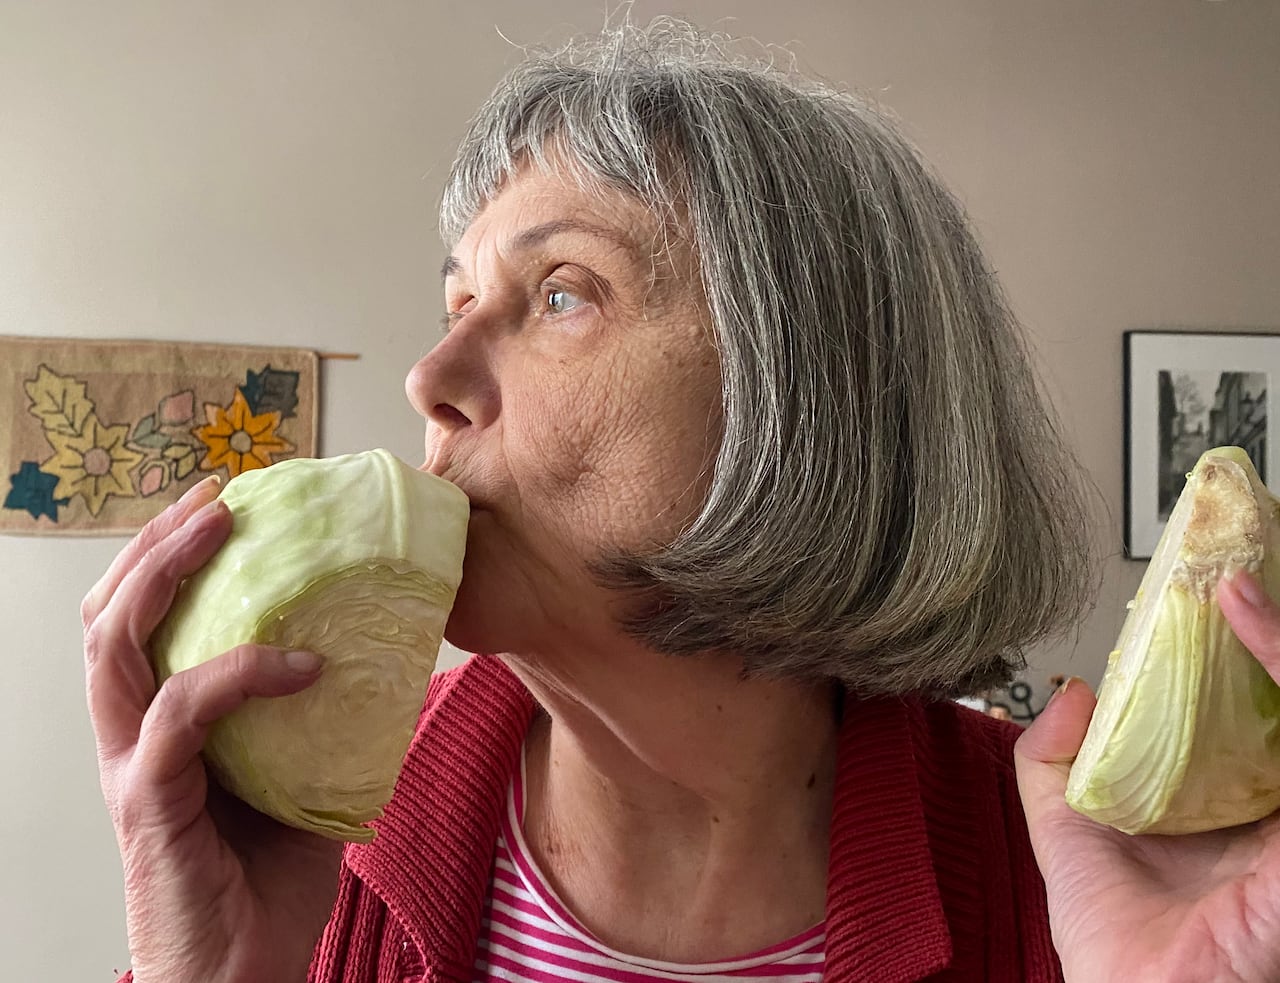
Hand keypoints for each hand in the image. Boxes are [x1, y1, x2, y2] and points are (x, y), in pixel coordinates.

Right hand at [84, 476, 342, 982]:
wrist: (243, 973)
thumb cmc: (266, 882)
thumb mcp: (301, 776)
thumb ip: (318, 719)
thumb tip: (381, 658)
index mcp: (161, 725)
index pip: (138, 621)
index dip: (166, 555)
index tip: (223, 500)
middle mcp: (131, 735)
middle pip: (110, 614)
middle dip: (156, 542)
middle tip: (217, 495)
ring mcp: (133, 766)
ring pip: (118, 648)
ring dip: (165, 576)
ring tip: (221, 528)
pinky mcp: (149, 802)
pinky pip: (183, 713)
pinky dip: (238, 672)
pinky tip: (300, 662)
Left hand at [1015, 570, 1279, 982]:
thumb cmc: (1115, 933)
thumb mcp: (1067, 825)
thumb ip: (1056, 758)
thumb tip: (1073, 689)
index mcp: (1233, 796)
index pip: (1258, 703)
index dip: (1249, 646)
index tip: (1213, 592)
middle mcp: (1274, 803)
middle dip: (1271, 634)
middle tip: (1232, 575)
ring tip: (1236, 592)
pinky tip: (1254, 632)